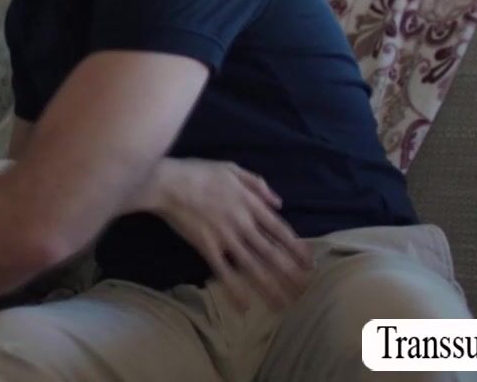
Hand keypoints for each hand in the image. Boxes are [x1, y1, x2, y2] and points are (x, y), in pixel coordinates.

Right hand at [136, 159, 313, 311]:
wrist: (167, 182)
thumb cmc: (197, 171)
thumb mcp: (232, 168)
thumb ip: (257, 184)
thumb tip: (278, 203)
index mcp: (251, 204)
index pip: (281, 230)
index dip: (297, 248)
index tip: (310, 263)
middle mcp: (244, 223)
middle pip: (272, 253)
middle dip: (290, 274)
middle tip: (304, 291)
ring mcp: (226, 237)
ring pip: (253, 266)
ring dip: (270, 287)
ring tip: (283, 305)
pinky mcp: (207, 247)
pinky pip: (224, 273)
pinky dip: (235, 290)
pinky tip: (244, 307)